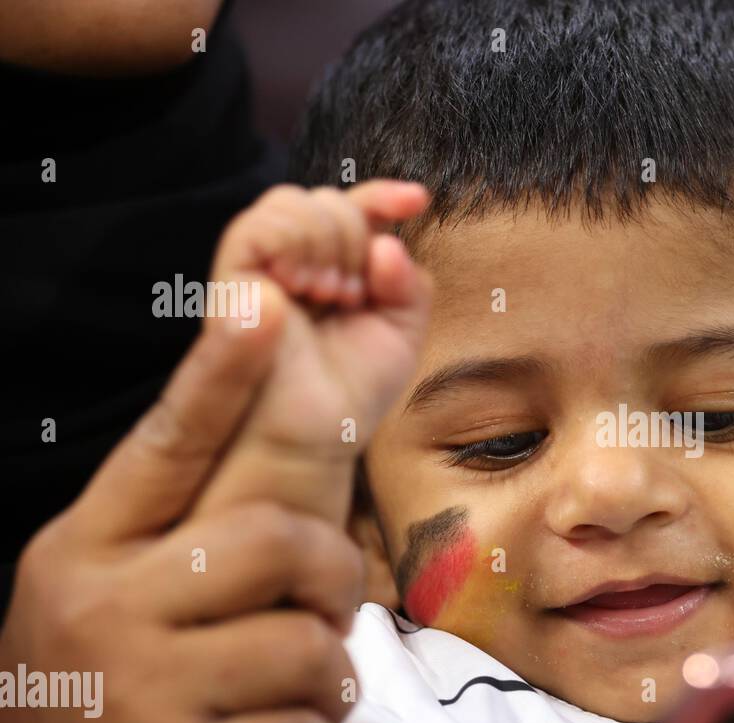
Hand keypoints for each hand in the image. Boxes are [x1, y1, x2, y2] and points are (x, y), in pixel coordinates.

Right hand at [0, 315, 360, 722]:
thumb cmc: (103, 701)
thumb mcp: (103, 604)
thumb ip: (173, 542)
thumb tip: (282, 482)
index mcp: (85, 552)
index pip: (167, 447)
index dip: (222, 374)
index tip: (263, 302)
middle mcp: (103, 608)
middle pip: (281, 539)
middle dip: (334, 575)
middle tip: (326, 608)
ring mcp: (141, 691)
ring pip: (312, 645)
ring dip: (325, 684)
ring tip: (284, 704)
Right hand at [193, 180, 433, 525]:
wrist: (318, 433)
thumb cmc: (354, 390)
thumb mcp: (403, 333)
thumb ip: (409, 283)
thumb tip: (388, 243)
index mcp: (334, 268)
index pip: (355, 209)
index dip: (384, 196)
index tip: (418, 200)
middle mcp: (294, 262)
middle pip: (324, 199)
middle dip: (355, 230)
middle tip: (357, 291)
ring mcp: (260, 268)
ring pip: (290, 203)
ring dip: (327, 239)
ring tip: (336, 295)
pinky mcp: (232, 281)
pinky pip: (256, 229)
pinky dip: (293, 241)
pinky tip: (313, 286)